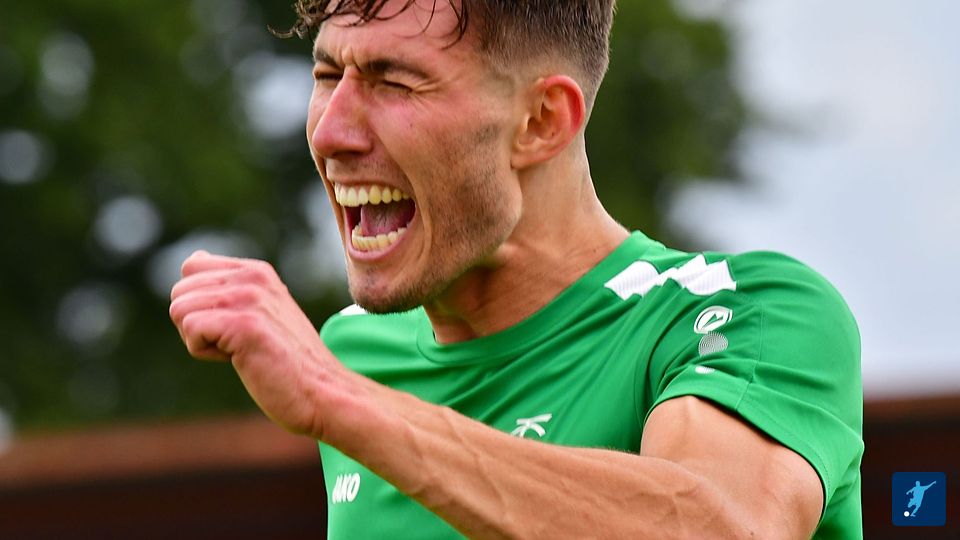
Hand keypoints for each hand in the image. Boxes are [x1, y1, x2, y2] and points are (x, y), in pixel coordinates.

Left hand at [169, 250, 336, 435]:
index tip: (231, 326)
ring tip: (238, 350)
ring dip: (199, 339)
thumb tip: (193, 260)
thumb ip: (228, 285)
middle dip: (195, 323)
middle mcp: (252, 277)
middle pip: (180, 291)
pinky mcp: (244, 324)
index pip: (192, 268)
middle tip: (234, 343)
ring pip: (179, 309)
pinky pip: (191, 329)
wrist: (321, 391)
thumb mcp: (261, 310)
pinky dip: (204, 352)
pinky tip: (237, 358)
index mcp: (256, 272)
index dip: (199, 304)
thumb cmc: (287, 362)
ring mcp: (249, 298)